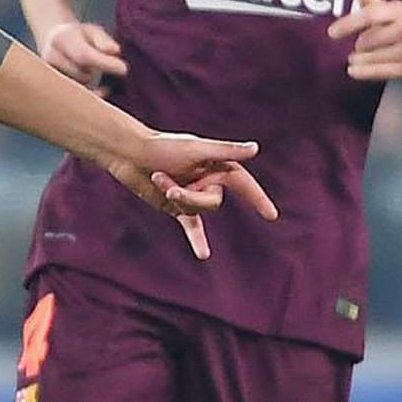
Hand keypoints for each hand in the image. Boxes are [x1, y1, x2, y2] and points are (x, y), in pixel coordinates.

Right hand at [38, 21, 127, 87]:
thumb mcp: (93, 31)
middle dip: (97, 74)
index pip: (83, 56)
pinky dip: (90, 96)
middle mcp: (50, 57)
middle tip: (109, 68)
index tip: (124, 69)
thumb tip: (115, 51)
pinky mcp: (50, 87)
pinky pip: (71, 98)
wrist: (53, 40)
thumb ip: (103, 41)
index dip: (104, 64)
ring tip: (93, 71)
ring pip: (75, 89)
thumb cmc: (78, 36)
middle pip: (79, 75)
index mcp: (61, 39)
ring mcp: (47, 74)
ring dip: (91, 84)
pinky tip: (103, 90)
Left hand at [105, 132, 278, 259]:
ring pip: (196, 210)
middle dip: (191, 198)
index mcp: (218, 166)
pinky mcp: (176, 207)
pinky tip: (204, 255)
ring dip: (177, 198)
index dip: (258, 199)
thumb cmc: (163, 146)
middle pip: (213, 203)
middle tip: (170, 188)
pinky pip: (192, 227)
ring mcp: (193, 196)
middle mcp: (208, 182)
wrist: (130, 153)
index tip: (272, 216)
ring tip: (158, 178)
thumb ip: (226, 151)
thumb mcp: (196, 148)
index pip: (245, 185)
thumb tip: (255, 149)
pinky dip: (198, 240)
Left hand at [329, 0, 401, 82]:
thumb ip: (375, 6)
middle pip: (369, 39)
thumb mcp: (393, 14)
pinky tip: (352, 71)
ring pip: (374, 56)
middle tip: (359, 47)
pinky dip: (366, 72)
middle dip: (360, 44)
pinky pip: (383, 70)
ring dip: (361, 59)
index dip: (349, 23)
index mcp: (399, 11)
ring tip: (355, 59)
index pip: (371, 15)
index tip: (331, 33)